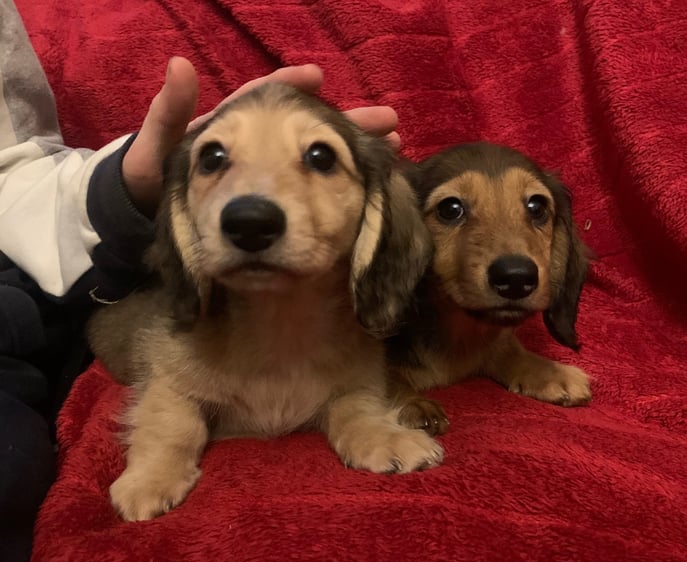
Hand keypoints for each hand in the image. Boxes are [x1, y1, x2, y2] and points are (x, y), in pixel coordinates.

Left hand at [122, 57, 399, 216]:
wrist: (146, 223)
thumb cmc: (146, 182)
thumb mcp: (156, 150)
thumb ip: (170, 115)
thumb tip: (180, 66)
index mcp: (233, 130)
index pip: (268, 102)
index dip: (292, 86)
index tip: (316, 77)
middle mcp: (259, 148)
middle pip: (309, 131)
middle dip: (348, 124)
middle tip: (388, 121)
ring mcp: (269, 176)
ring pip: (318, 160)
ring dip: (354, 153)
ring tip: (393, 147)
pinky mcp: (273, 206)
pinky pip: (312, 192)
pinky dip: (341, 184)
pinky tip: (369, 186)